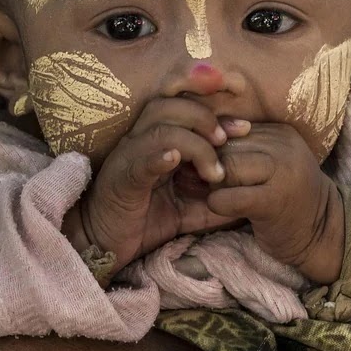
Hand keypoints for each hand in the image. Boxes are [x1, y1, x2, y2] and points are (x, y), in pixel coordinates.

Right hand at [64, 97, 250, 272]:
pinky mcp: (122, 179)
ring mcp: (129, 157)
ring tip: (213, 169)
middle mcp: (139, 140)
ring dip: (194, 142)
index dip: (213, 107)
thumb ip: (212, 200)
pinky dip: (160, 156)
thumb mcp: (185, 210)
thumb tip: (248, 197)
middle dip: (204, 117)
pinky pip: (140, 160)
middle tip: (227, 141)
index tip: (245, 126)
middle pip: (169, 106)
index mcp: (155, 140)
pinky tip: (177, 160)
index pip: (181, 107)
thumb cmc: (142, 220)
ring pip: (160, 129)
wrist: (102, 243)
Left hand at [209, 123, 344, 282]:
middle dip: (203, 163)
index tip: (194, 160)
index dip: (208, 145)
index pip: (230, 128)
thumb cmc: (286, 200)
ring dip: (208, 184)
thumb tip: (193, 139)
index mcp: (279, 132)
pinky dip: (216, 203)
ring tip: (203, 192)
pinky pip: (229, 197)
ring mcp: (282, 172)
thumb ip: (240, 149)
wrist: (323, 234)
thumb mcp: (268, 165)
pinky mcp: (274, 201)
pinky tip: (219, 209)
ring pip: (225, 167)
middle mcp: (283, 146)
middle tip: (188, 178)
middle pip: (225, 146)